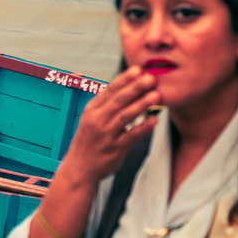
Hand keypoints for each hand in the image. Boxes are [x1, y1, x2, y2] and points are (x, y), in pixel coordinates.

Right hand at [59, 67, 161, 183]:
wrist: (80, 168)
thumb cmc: (90, 141)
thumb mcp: (92, 119)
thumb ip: (107, 105)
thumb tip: (126, 88)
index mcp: (92, 110)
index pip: (109, 90)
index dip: (124, 79)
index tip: (137, 69)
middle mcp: (97, 120)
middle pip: (118, 101)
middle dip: (135, 88)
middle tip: (150, 78)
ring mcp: (105, 135)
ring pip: (125, 116)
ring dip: (141, 105)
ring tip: (156, 95)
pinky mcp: (114, 149)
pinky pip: (131, 136)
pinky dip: (143, 128)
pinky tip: (154, 120)